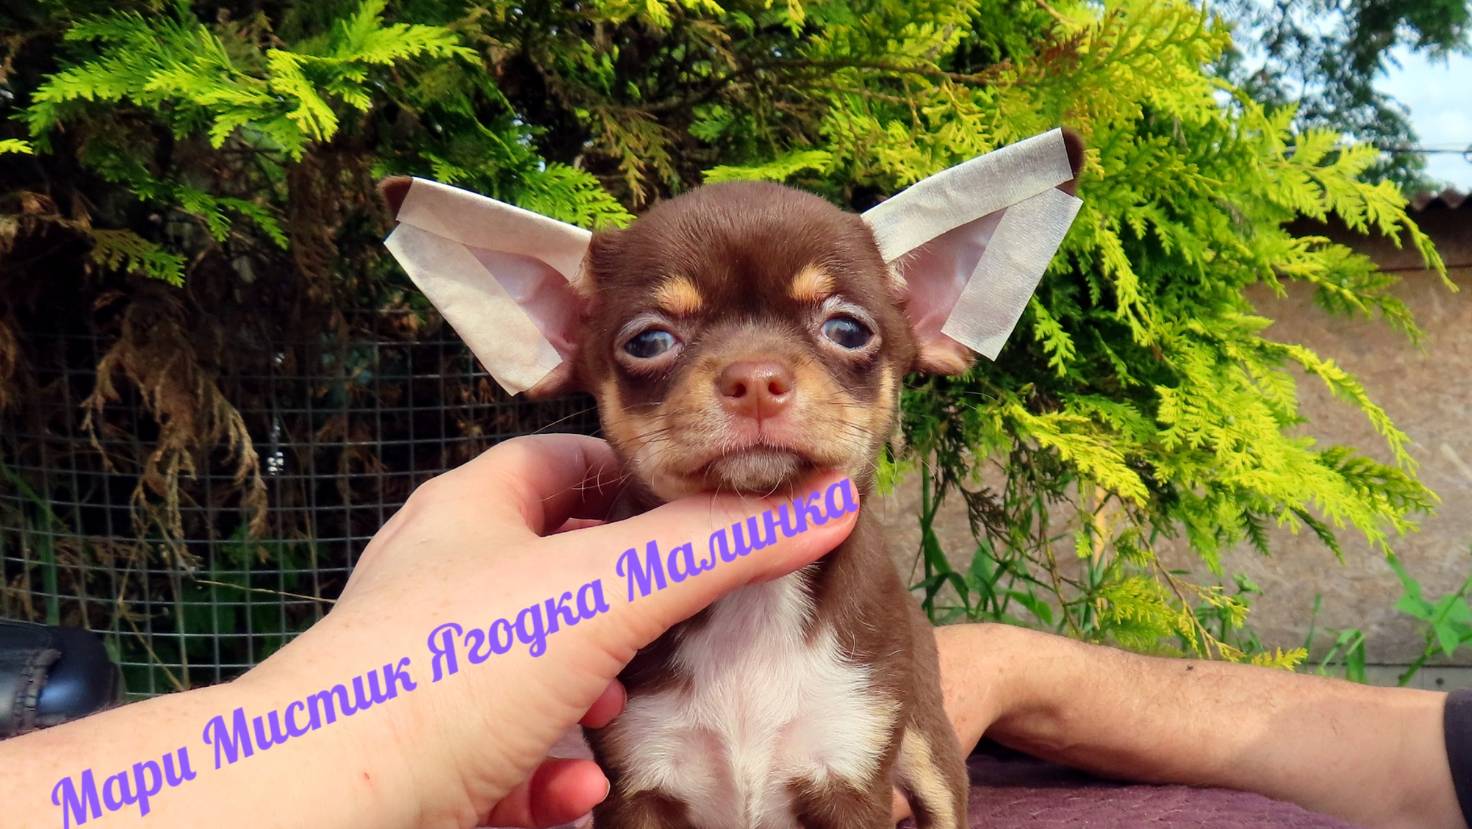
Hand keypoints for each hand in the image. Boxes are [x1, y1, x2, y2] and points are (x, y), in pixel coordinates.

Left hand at [241, 434, 858, 827]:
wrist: (328, 805)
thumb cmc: (445, 671)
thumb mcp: (605, 591)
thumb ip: (715, 547)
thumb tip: (826, 502)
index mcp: (474, 512)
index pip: (567, 461)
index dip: (641, 478)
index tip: (707, 512)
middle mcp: (446, 584)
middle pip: (561, 572)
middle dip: (629, 610)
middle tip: (677, 631)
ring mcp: (433, 673)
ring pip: (541, 673)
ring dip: (595, 700)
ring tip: (621, 717)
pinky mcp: (430, 757)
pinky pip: (512, 756)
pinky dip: (555, 775)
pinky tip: (574, 792)